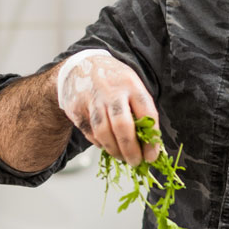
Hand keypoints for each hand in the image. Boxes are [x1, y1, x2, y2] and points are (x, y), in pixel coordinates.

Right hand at [57, 51, 159, 165]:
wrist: (81, 66)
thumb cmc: (115, 82)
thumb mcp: (133, 86)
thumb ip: (141, 111)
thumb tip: (151, 145)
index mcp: (132, 85)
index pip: (147, 114)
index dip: (151, 139)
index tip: (152, 156)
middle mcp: (112, 92)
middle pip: (122, 125)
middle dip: (130, 149)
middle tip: (136, 162)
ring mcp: (92, 100)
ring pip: (103, 132)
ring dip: (114, 150)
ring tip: (123, 158)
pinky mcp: (76, 108)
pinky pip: (90, 133)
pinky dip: (100, 143)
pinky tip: (108, 146)